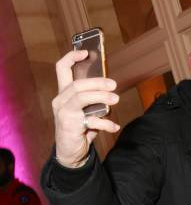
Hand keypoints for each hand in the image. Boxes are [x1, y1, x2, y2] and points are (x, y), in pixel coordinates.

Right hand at [52, 50, 119, 167]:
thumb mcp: (86, 109)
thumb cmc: (80, 126)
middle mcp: (61, 100)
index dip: (72, 57)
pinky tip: (114, 126)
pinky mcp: (70, 126)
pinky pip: (90, 120)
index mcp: (64, 93)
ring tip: (116, 99)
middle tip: (114, 85)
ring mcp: (63, 113)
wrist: (71, 151)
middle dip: (97, 82)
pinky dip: (105, 123)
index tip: (87, 52)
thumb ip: (94, 97)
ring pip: (81, 98)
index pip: (61, 68)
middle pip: (76, 84)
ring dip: (101, 97)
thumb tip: (110, 86)